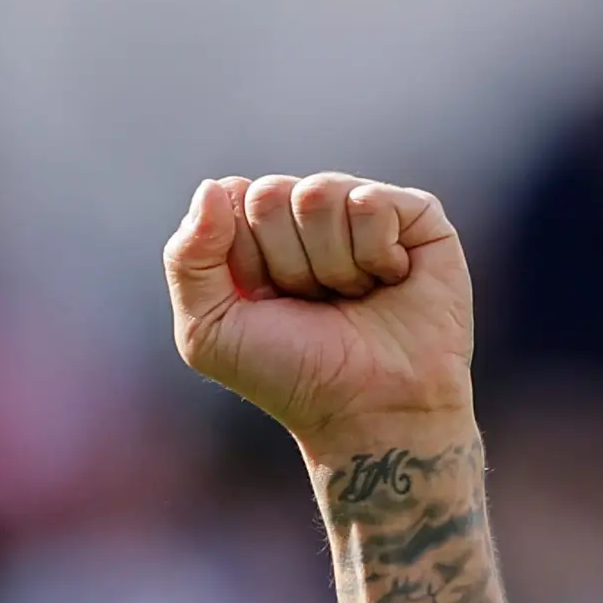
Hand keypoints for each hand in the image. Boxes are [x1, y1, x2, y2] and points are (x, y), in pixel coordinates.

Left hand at [165, 174, 472, 455]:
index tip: (267, 303)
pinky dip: (373, 254)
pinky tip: (389, 282)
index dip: (245, 258)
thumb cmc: (292, 378)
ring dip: (331, 265)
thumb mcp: (209, 332)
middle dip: (286, 263)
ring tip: (352, 299)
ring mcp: (363, 210)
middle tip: (314, 305)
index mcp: (259, 232)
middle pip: (271, 194)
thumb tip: (213, 188)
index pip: (232, 198)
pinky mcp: (415, 216)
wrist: (371, 414)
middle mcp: (309, 215)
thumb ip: (187, 260)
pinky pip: (370, 202)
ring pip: (319, 195)